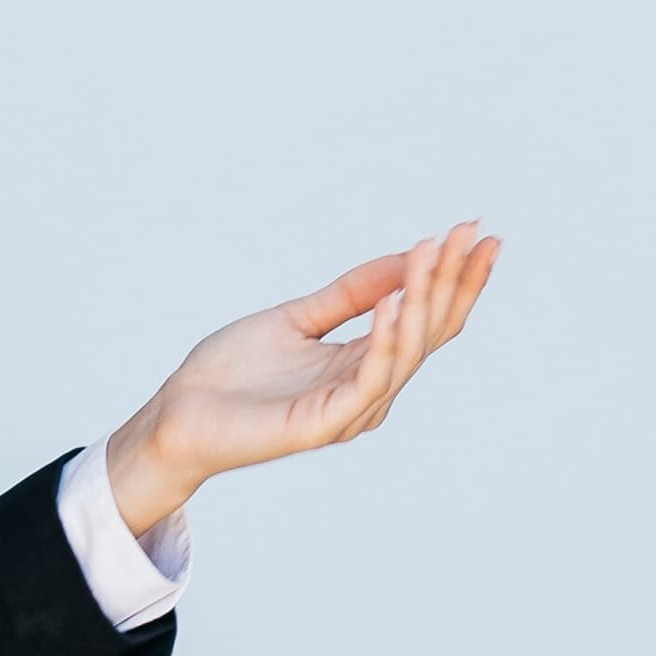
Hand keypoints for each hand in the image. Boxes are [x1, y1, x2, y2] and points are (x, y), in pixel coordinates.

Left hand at [103, 222, 501, 538]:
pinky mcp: (326, 424)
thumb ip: (351, 294)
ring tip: (431, 252)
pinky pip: (369, 378)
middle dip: (453, 280)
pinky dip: (386, 339)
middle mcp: (369, 391)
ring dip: (422, 298)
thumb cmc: (230, 374)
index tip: (476, 232)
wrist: (179, 414)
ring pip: (406, 351)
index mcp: (364, 366)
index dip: (454, 278)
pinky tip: (393, 302)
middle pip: (428, 332)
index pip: (425, 319)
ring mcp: (351, 410)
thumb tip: (405, 259)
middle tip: (471, 232)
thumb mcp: (299, 318)